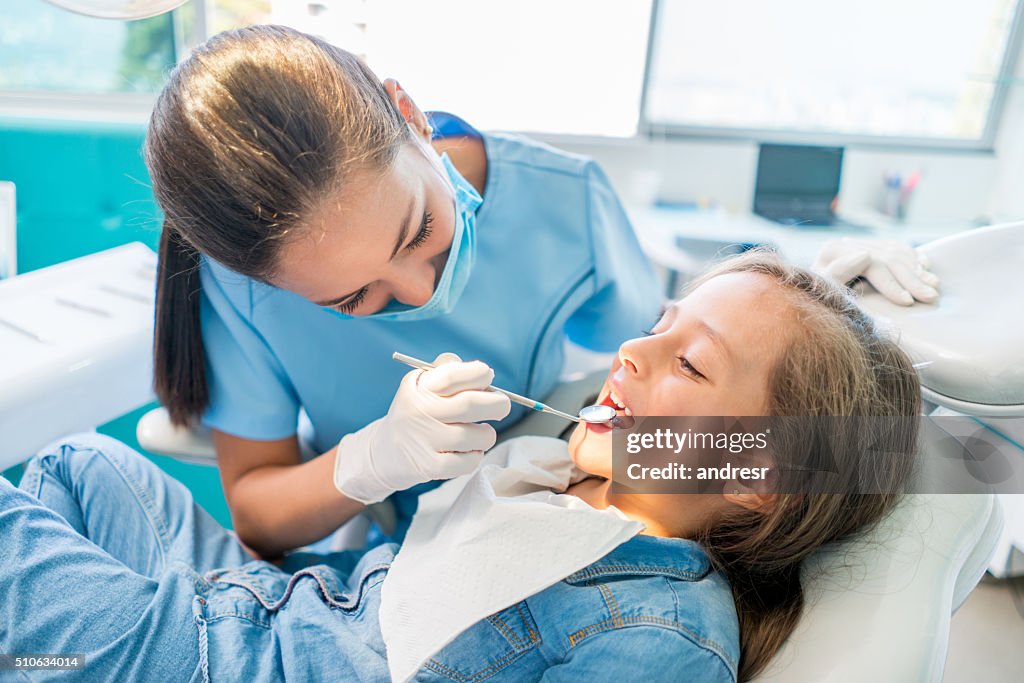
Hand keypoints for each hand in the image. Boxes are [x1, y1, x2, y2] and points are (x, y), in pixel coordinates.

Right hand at [333, 353, 511, 503]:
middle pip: (471, 404)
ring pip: (477, 436)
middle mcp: (419, 411)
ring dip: (487, 434)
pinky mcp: (429, 466)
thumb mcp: (422, 385)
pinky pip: (470, 461)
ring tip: (478, 433)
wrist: (384, 453)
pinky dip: (476, 455)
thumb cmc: (416, 413)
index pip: (454, 375)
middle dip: (498, 404)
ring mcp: (424, 440)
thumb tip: (484, 373)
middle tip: (501, 406)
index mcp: (418, 387)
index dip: (480, 374)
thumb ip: (448, 370)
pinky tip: (467, 451)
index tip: (487, 377)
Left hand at [812, 238, 939, 305]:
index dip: (891, 283)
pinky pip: (899, 248)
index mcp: (833, 251)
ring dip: (917, 270)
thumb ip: (837, 275)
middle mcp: (847, 243)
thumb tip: (865, 254)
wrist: (811, 303)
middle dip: (911, 279)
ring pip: (897, 251)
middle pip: (887, 257)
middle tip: (931, 298)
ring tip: (933, 287)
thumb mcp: (821, 293)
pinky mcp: (871, 248)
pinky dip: (914, 258)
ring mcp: (860, 244)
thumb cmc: (816, 302)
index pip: (871, 263)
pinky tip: (927, 268)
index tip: (907, 302)